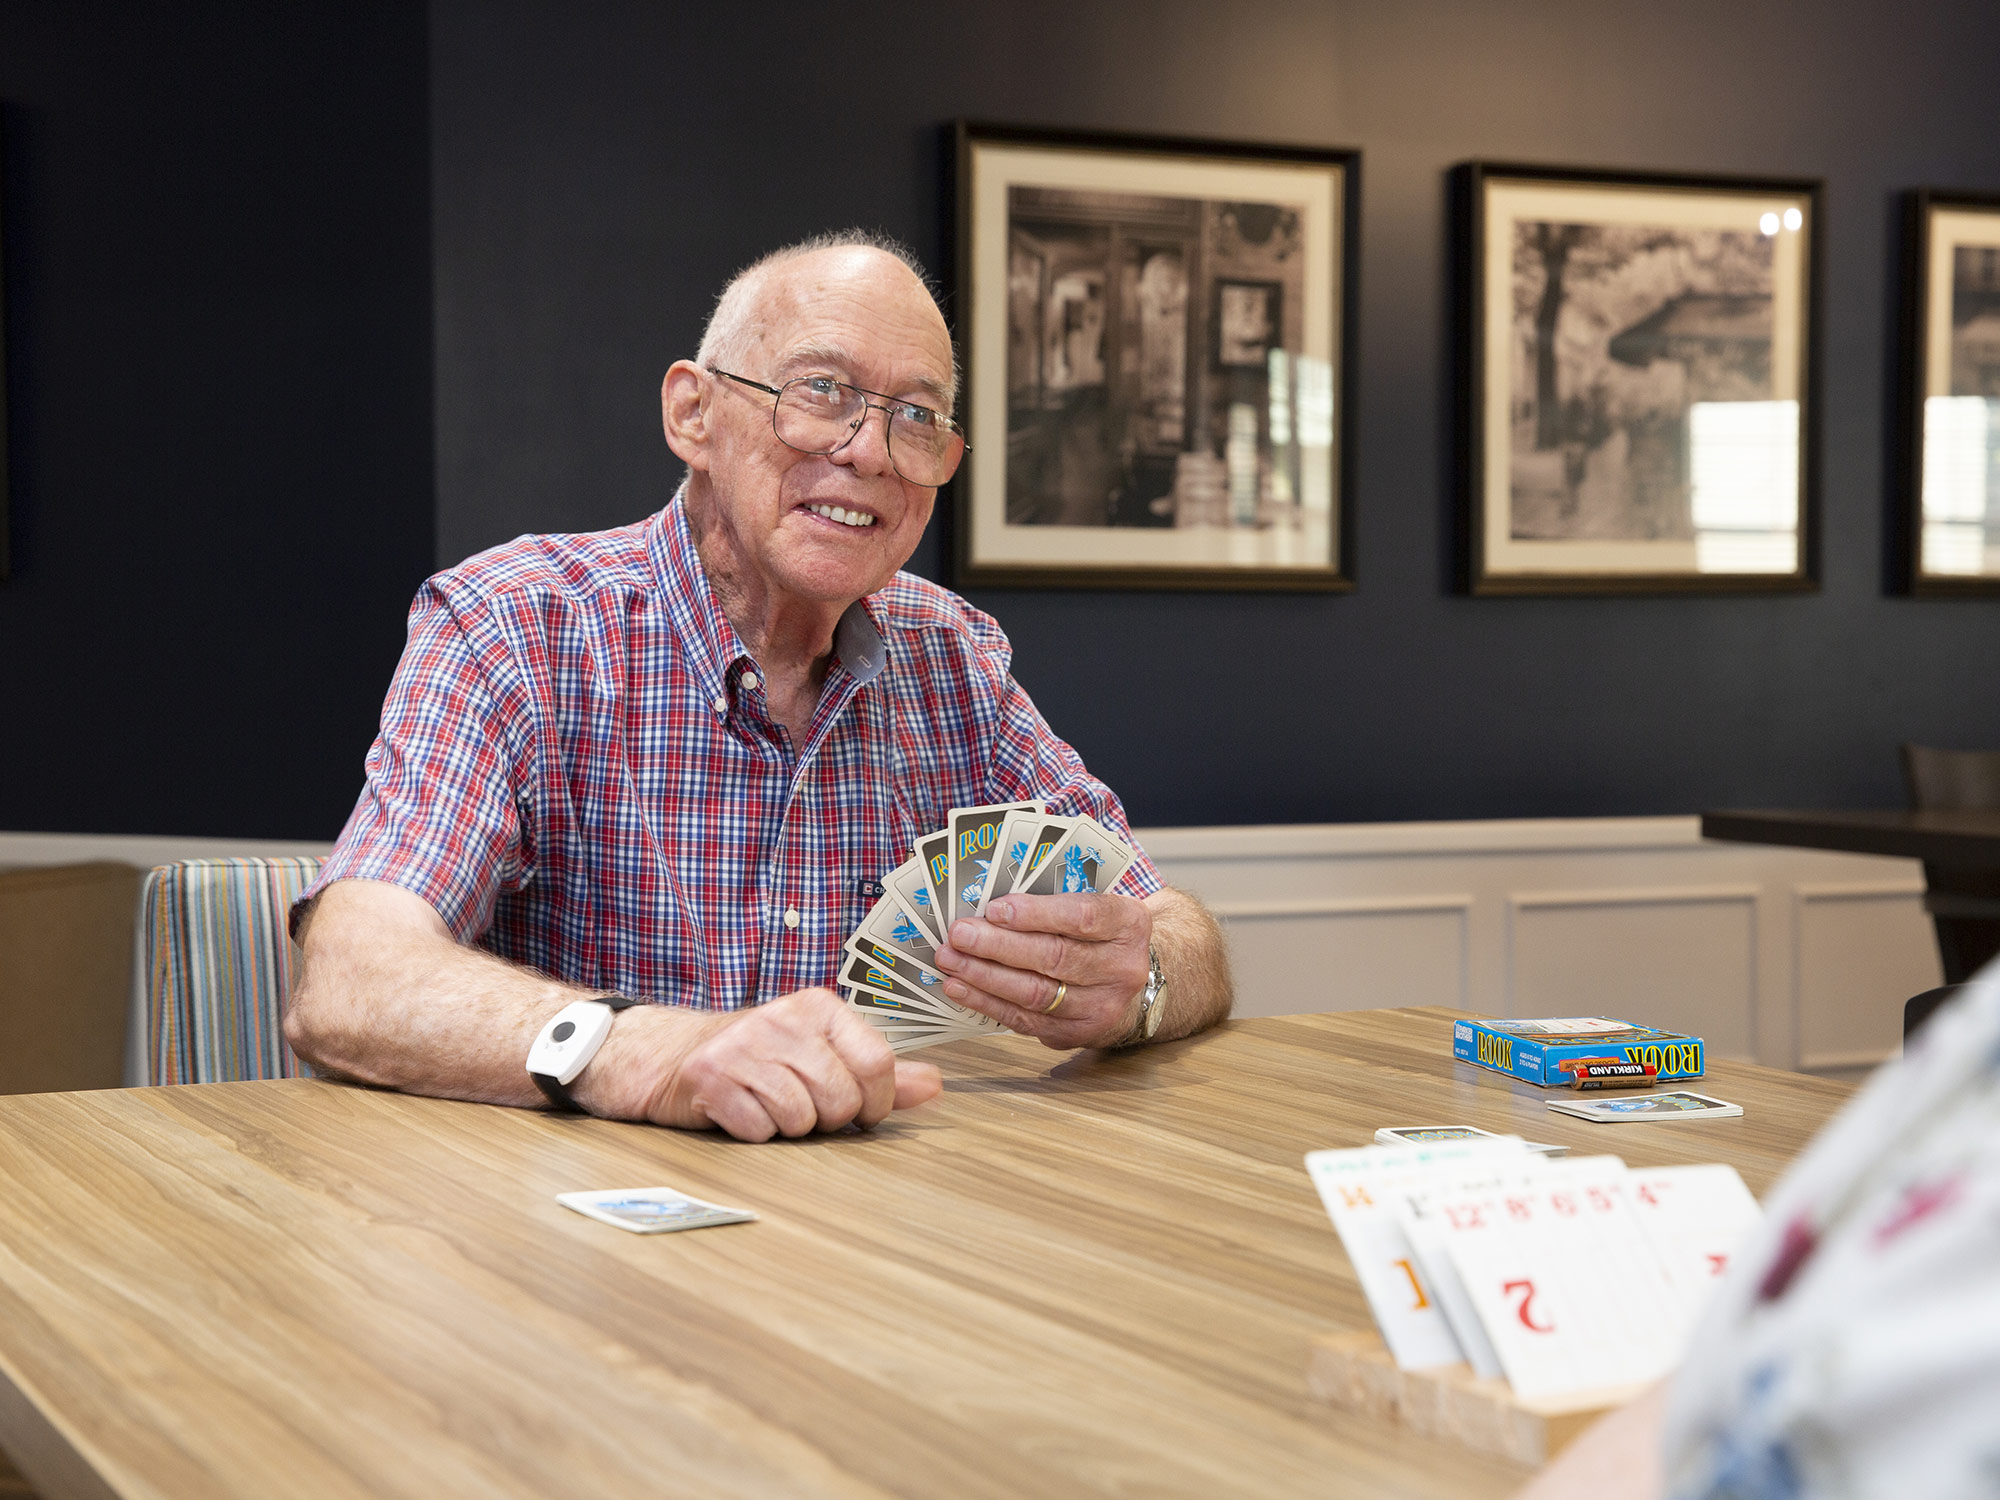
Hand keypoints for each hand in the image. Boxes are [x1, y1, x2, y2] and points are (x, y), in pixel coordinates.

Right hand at [635, 989, 941, 1141]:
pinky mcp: (711, 1077)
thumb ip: (878, 1070)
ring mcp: (744, 1046)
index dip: (877, 1101)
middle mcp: (783, 1019)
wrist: (671, 1055)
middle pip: (842, 1099)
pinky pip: (759, 1130)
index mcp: (818, 1007)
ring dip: (788, 1126)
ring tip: (768, 1103)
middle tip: (801, 1103)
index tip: (862, 1110)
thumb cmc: (758, 1058)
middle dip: (827, 1118)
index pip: (878, 1062)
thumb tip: (933, 1085)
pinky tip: (741, 1110)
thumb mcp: (820, 1052)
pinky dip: (754, 1132)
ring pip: (801, 1119)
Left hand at [934, 892, 1150, 1049]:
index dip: (1036, 914)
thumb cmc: (1100, 936)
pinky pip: (1025, 1019)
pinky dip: (987, 1002)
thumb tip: (988, 903)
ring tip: (950, 959)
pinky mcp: (1076, 1034)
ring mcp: (1101, 1007)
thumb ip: (1054, 901)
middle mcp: (1122, 968)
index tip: (995, 908)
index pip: (1083, 917)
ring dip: (984, 975)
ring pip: (1036, 993)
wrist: (1130, 985)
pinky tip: (960, 987)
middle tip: (960, 934)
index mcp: (1128, 925)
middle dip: (999, 945)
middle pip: (1055, 957)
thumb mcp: (1095, 906)